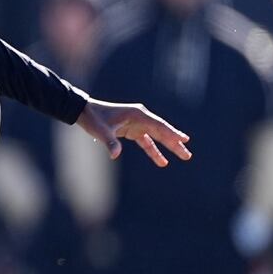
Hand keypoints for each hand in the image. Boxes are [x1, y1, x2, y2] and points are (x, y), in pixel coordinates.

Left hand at [75, 98, 190, 166]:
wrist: (84, 112)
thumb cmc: (93, 119)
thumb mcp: (101, 131)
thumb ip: (110, 142)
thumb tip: (115, 155)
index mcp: (137, 114)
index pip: (158, 126)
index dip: (171, 134)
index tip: (183, 140)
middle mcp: (141, 118)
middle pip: (162, 132)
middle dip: (175, 143)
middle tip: (188, 155)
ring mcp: (138, 124)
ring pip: (157, 137)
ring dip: (168, 147)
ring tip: (183, 156)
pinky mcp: (132, 130)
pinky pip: (146, 142)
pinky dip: (154, 151)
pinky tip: (162, 161)